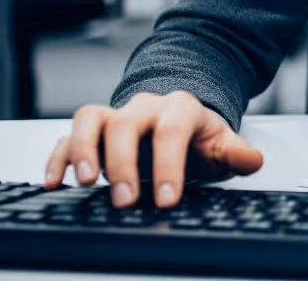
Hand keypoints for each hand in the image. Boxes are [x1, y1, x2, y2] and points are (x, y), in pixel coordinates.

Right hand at [44, 92, 263, 208]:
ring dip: (84, 150)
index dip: (169, 165)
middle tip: (127, 200)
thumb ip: (236, 154)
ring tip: (87, 182)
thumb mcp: (222, 145)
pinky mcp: (91, 131)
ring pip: (90, 119)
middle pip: (125, 125)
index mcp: (179, 109)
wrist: (178, 121)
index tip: (168, 199)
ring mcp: (114, 116)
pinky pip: (66, 136)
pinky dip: (58, 157)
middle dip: (123, 164)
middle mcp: (143, 108)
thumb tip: (252, 160)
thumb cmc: (198, 138)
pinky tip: (55, 182)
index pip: (171, 132)